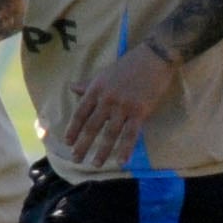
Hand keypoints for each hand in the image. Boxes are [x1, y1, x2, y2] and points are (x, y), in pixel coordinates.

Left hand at [63, 45, 180, 166]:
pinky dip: (125, 149)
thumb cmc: (130, 64)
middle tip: (76, 159)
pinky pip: (131, 134)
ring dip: (102, 151)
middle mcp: (106, 100)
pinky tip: (121, 161)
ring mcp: (123, 107)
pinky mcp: (140, 112)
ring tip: (96, 164)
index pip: (80, 114)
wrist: (154, 58)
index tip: (68, 142)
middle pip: (91, 127)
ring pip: (110, 133)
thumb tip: (72, 88)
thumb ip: (89, 85)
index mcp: (96, 90)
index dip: (73, 129)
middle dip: (83, 145)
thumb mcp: (105, 73)